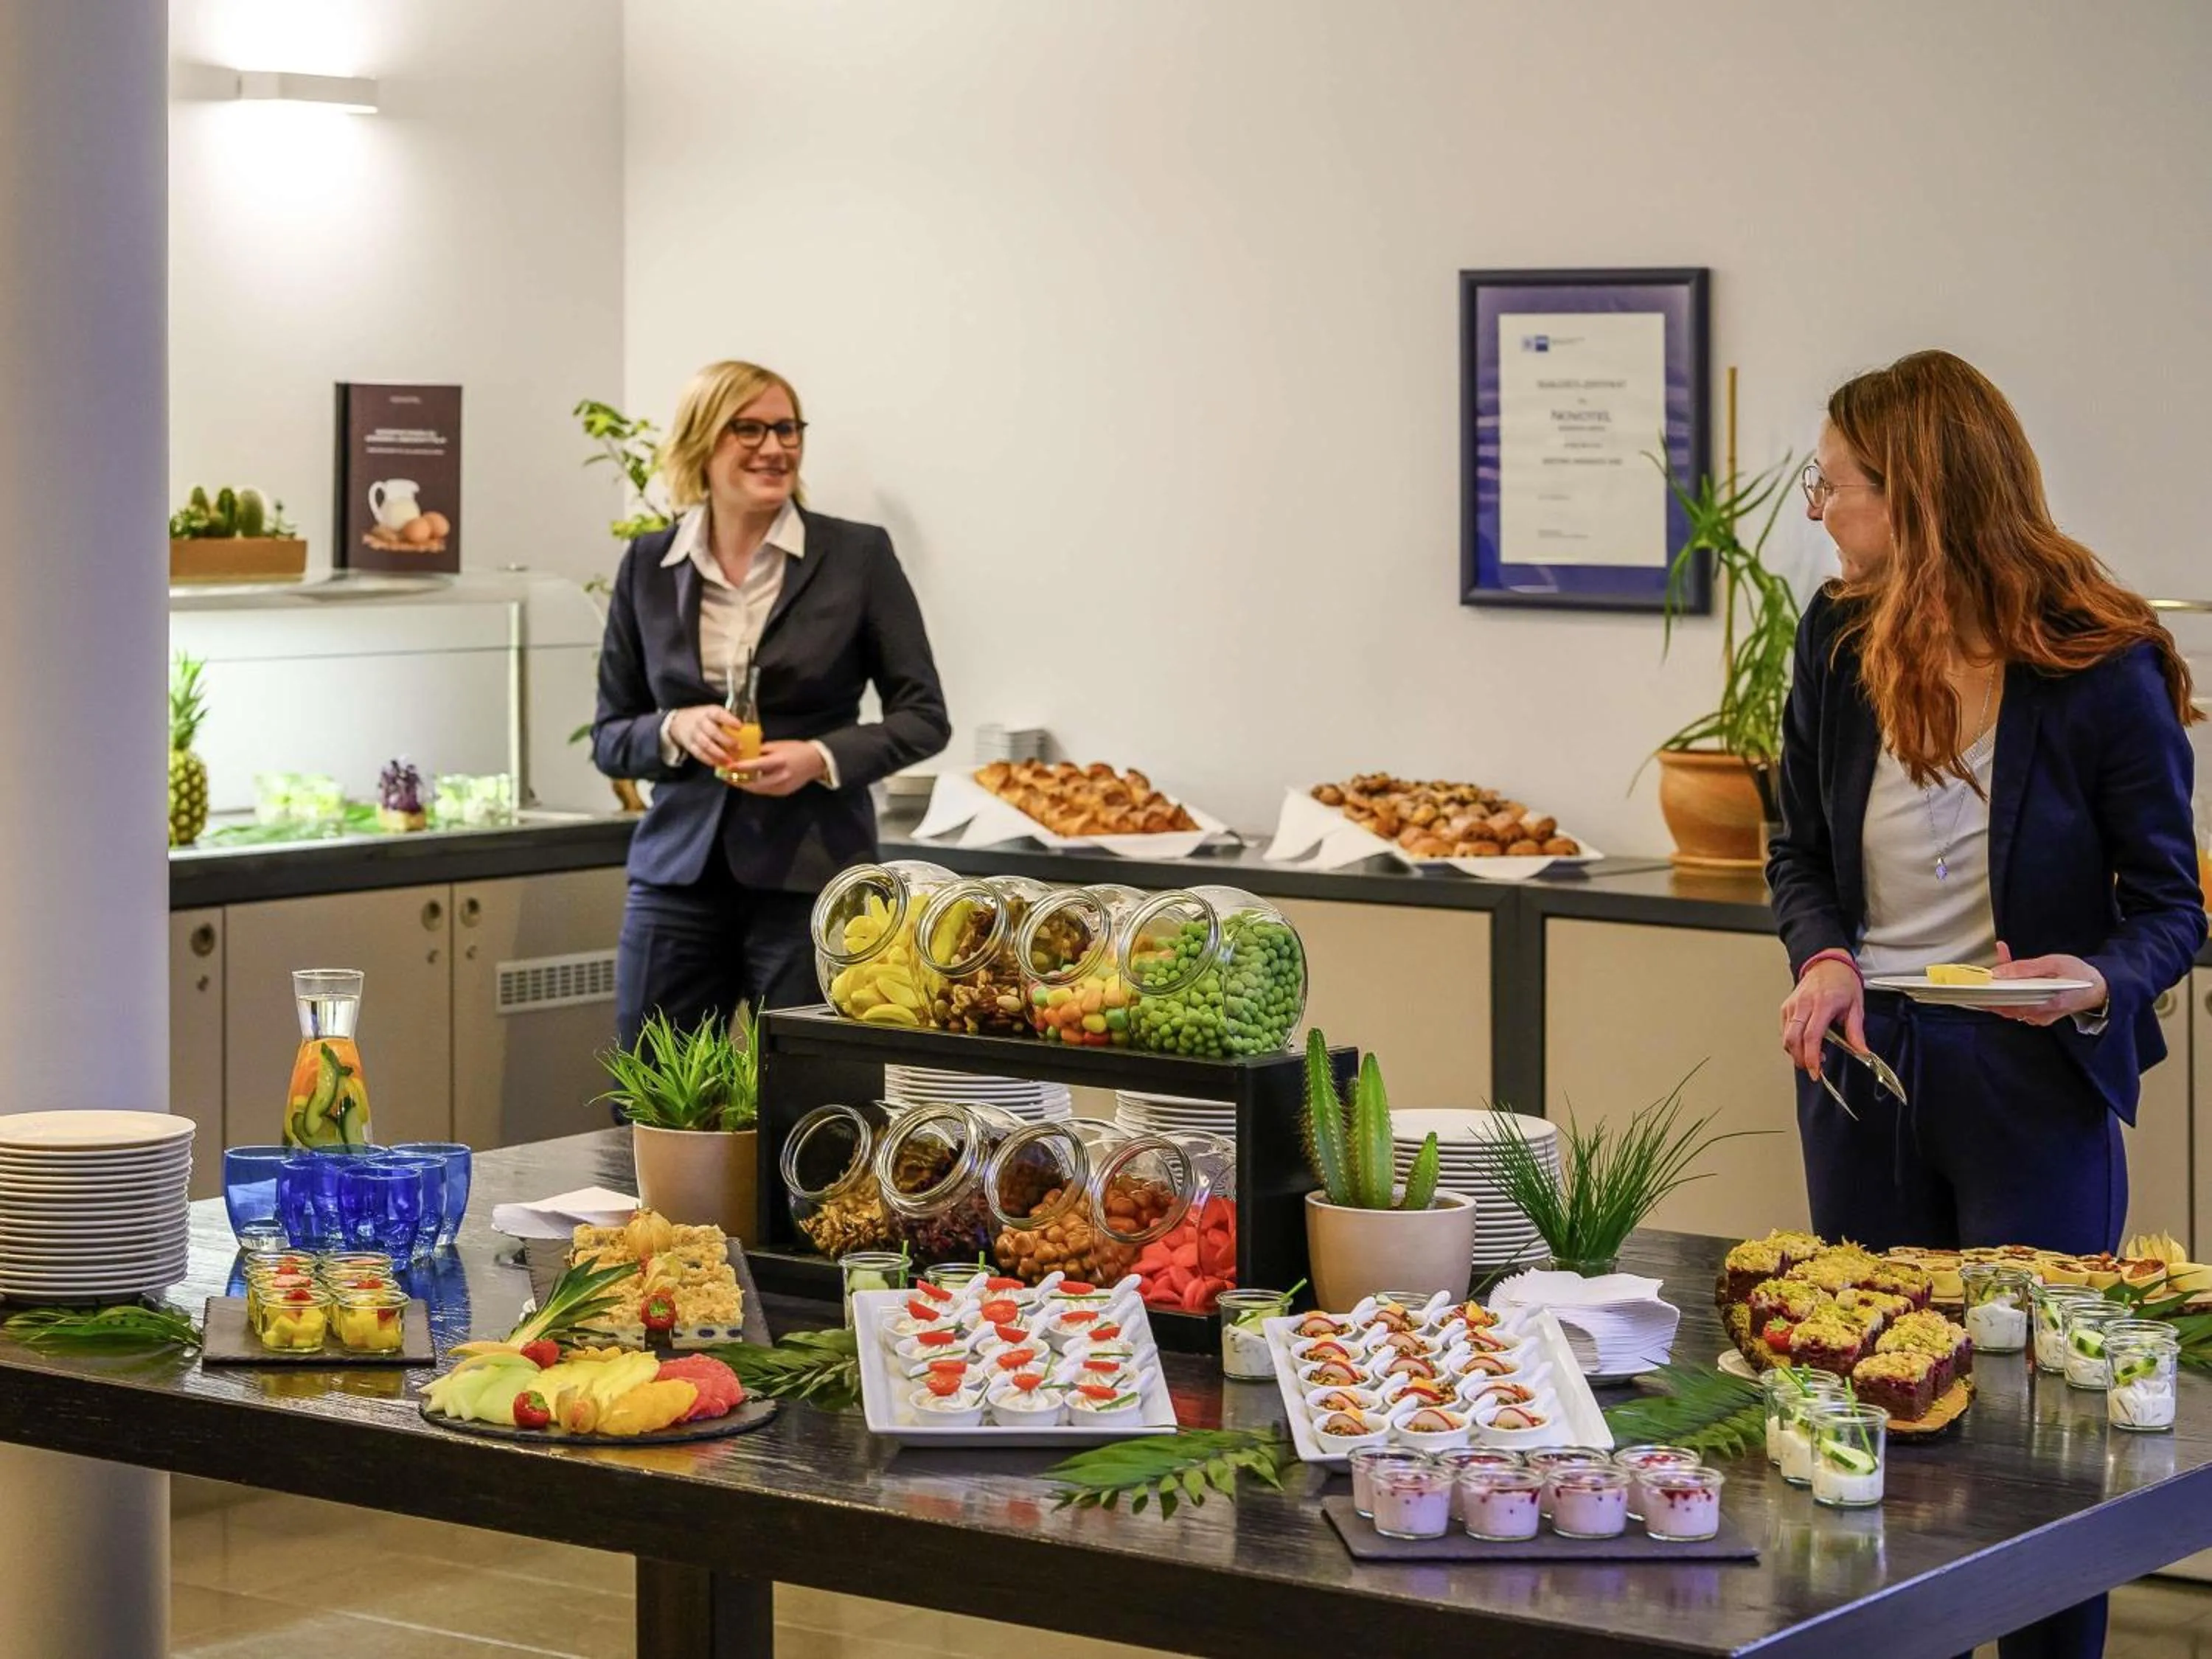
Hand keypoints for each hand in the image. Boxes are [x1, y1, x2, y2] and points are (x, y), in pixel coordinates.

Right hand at [667, 705, 744, 769]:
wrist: (680, 722)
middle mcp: (700, 722)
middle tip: (740, 748)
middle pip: (712, 732)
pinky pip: (699, 754)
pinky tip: (719, 764)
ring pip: (706, 745)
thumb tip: (758, 734)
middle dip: (727, 741)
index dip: (729, 720)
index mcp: (709, 712)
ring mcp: (693, 734)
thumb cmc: (706, 718)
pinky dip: (709, 760)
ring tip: (731, 761)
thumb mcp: (715, 713)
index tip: (740, 727)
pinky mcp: (689, 746)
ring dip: (719, 754)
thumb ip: (732, 722)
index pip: (718, 714)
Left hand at [724, 739, 826, 796]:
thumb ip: (761, 751)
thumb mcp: (778, 745)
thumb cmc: (796, 749)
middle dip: (737, 780)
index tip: (727, 765)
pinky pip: (764, 791)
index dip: (740, 767)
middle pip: (753, 782)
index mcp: (779, 761)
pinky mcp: (782, 793)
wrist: (816, 762)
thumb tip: (744, 754)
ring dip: (744, 785)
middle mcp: (780, 776)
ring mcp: (782, 787)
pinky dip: (754, 787)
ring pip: (757, 789)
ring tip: (732, 779)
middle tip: (724, 776)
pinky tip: (747, 782)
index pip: (755, 766)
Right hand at [1780, 959, 1864, 1075]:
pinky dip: (1792, 1042)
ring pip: (1786, 1037)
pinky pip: (1784, 1030)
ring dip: (1795, 1052)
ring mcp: (1792, 1005)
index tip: (1815, 1071)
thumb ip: (1856, 1032)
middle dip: (1800, 1059)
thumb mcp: (1856, 1006)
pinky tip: (1804, 1044)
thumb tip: (1862, 1052)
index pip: (1811, 1036)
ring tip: (1811, 1056)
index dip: (1811, 1057)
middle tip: (1813, 1069)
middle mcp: (1804, 1004)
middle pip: (1793, 1039)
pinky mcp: (1786, 1007)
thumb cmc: (1843, 982)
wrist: (1828, 964)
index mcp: (1823, 1004)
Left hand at [1990, 941, 2107, 1025]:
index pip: (2007, 1005)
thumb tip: (1999, 972)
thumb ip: (2026, 968)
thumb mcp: (2055, 963)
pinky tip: (2011, 972)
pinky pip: (2017, 1003)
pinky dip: (2010, 989)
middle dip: (1993, 985)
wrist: (2099, 988)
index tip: (1977, 984)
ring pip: (2009, 1003)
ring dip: (2001, 985)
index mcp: (2046, 1005)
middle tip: (1988, 967)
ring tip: (2002, 960)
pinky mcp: (2037, 1015)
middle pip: (2004, 1004)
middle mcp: (2039, 1015)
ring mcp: (2037, 1017)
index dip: (1989, 995)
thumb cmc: (2080, 975)